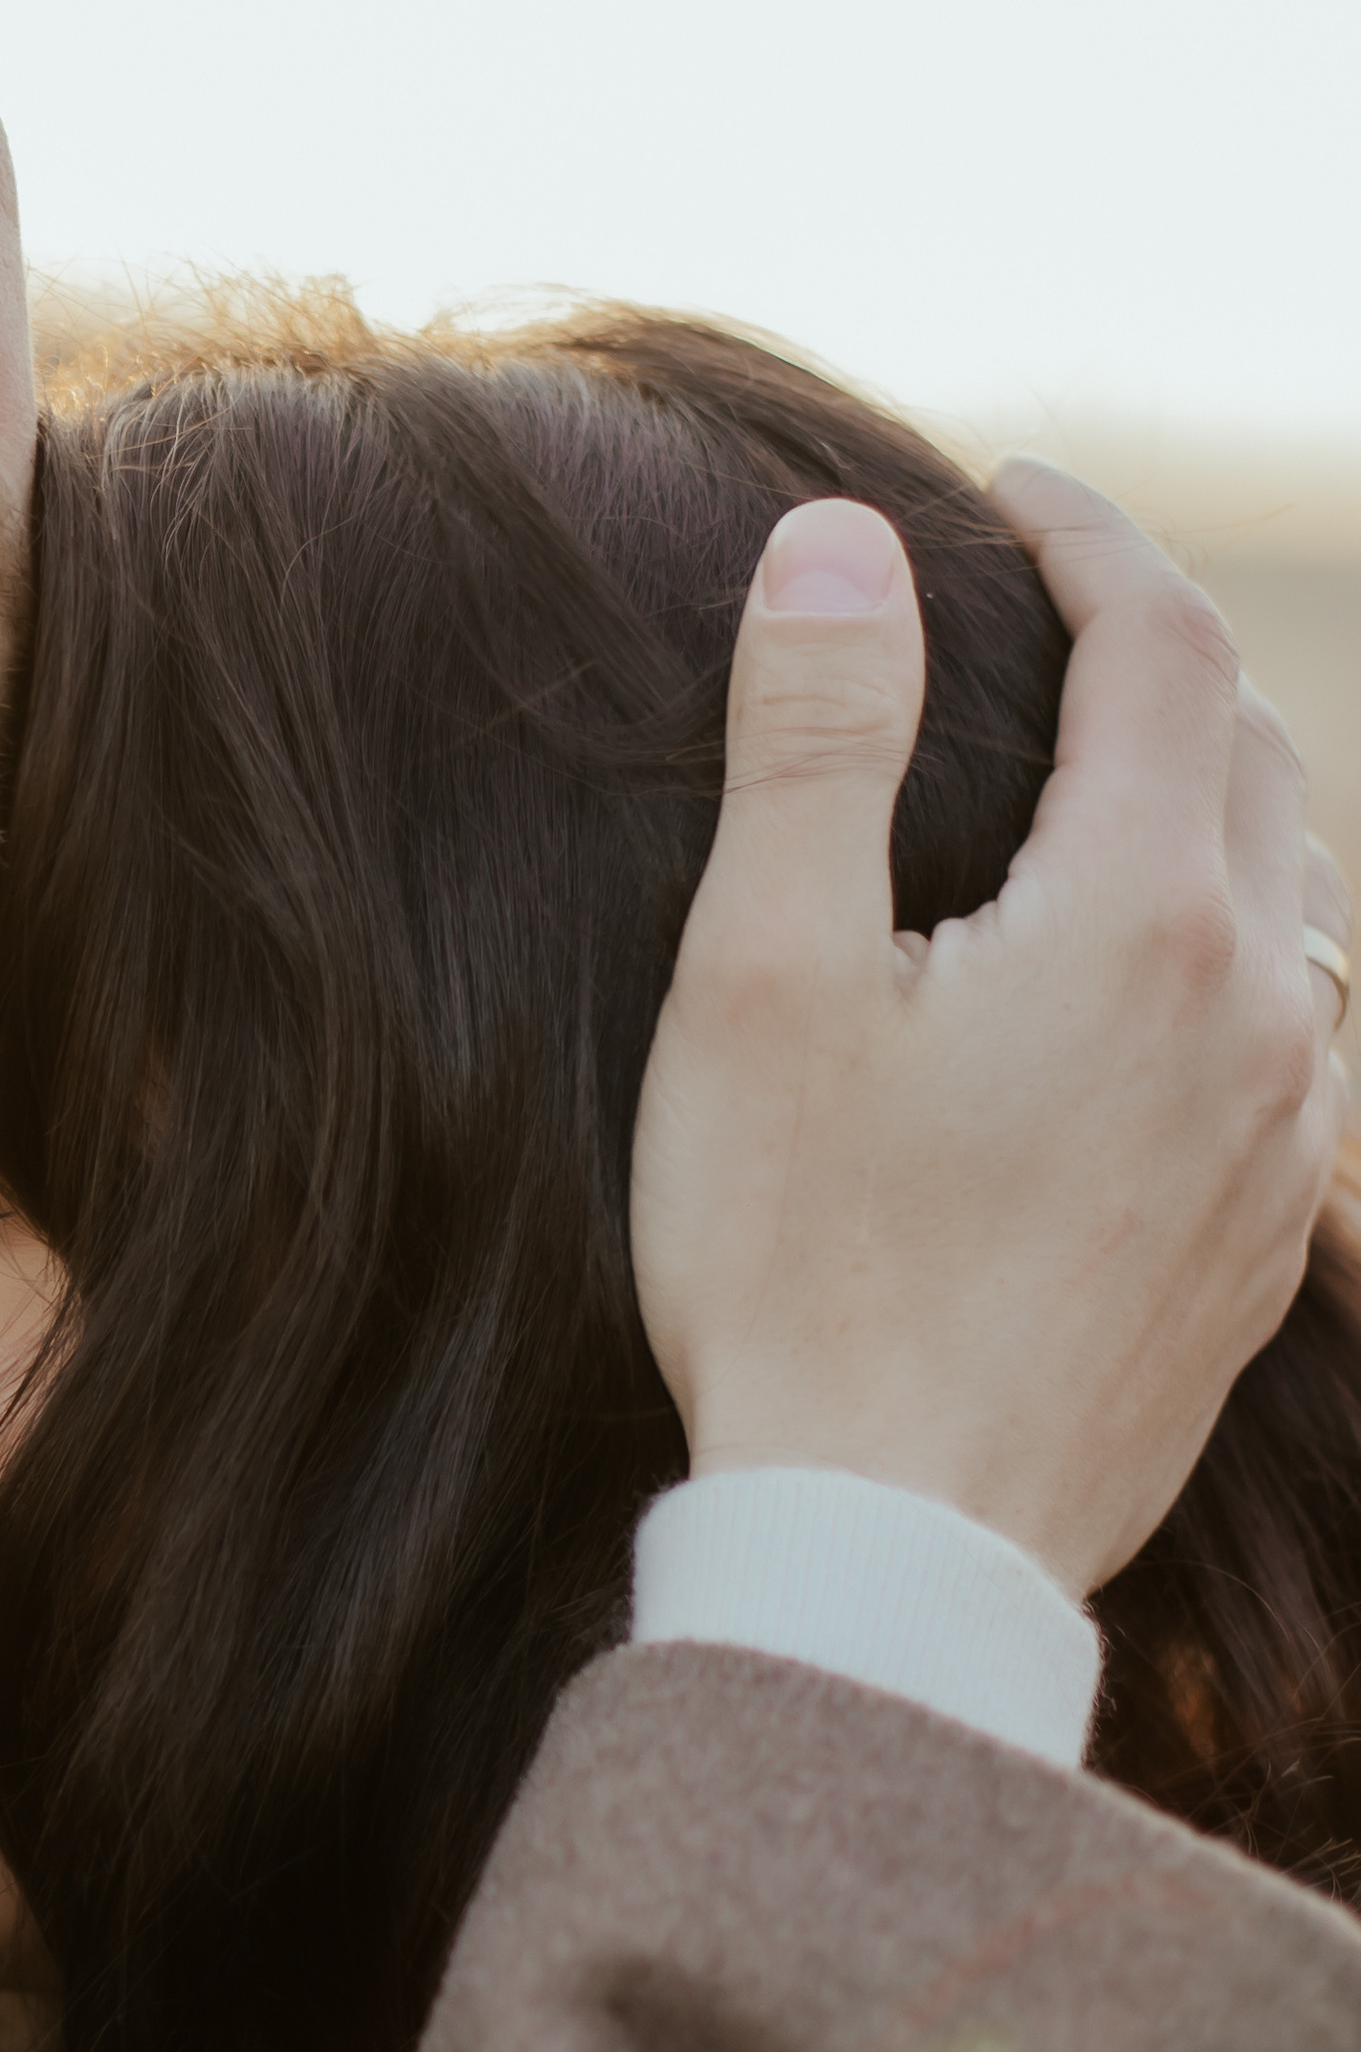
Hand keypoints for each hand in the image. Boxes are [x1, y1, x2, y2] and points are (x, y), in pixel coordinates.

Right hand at [630, 471, 1344, 1596]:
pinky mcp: (1267, 1250)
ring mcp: (1285, 1144)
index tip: (1002, 499)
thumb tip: (842, 544)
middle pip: (1251, 758)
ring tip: (1089, 798)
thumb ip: (813, 740)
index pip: (1156, 646)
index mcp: (1141, 918)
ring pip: (1288, 908)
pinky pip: (1289, 1051)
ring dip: (1203, 813)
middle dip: (1154, 661)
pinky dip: (1222, 967)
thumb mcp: (762, 985)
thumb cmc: (801, 1270)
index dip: (1083, 540)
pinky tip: (1142, 1004)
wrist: (896, 1552)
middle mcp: (1258, 1016)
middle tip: (1039, 626)